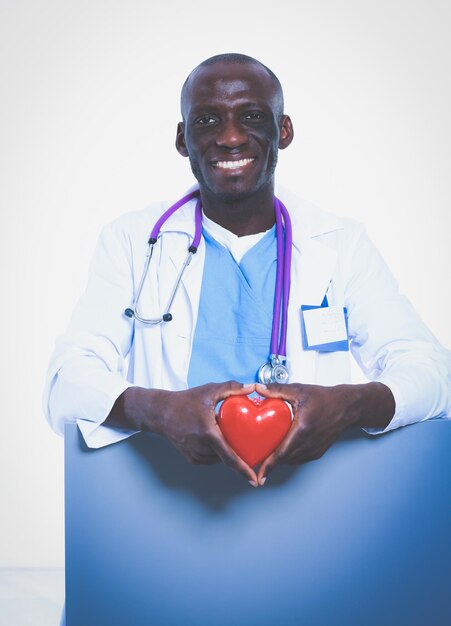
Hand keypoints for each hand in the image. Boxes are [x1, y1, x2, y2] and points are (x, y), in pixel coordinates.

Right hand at [108, 382, 258, 485]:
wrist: (161, 412)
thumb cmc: (185, 401)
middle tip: (250, 447)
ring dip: (227, 453)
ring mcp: (194, 455)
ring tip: (233, 440)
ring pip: (219, 459)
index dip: (243, 470)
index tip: (254, 480)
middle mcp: (201, 448)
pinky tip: (218, 441)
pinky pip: (210, 459)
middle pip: (226, 457)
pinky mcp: (191, 458)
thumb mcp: (209, 390)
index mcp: (208, 434)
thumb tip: (251, 388)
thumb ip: (231, 387)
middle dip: (239, 455)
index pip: (229, 457)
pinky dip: (217, 453)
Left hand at [255, 381, 394, 484]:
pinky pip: (300, 459)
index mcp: (303, 428)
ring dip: (280, 460)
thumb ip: (276, 389)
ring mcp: (315, 449)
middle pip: (285, 459)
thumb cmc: (324, 398)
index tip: (259, 474)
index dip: (269, 465)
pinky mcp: (318, 452)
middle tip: (256, 461)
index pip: (282, 452)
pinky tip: (283, 450)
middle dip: (270, 463)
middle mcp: (309, 443)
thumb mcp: (299, 390)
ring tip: (267, 455)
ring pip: (292, 461)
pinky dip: (290, 457)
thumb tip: (258, 388)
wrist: (347, 407)